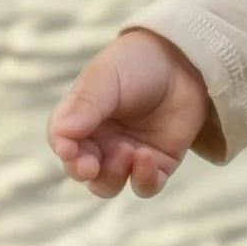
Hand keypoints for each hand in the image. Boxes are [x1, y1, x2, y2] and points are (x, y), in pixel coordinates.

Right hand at [47, 29, 211, 198]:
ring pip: (109, 185)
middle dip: (83, 170)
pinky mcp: (158, 163)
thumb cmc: (137, 63)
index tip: (69, 149)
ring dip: (112, 176)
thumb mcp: (107, 77)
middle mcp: (100, 141)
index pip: (62, 141)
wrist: (184, 59)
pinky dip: (144, 180)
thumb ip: (87, 104)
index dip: (64, 148)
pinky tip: (147, 158)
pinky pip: (146, 186)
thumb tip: (63, 133)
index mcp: (80, 118)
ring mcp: (127, 154)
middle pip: (82, 170)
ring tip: (127, 151)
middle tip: (91, 165)